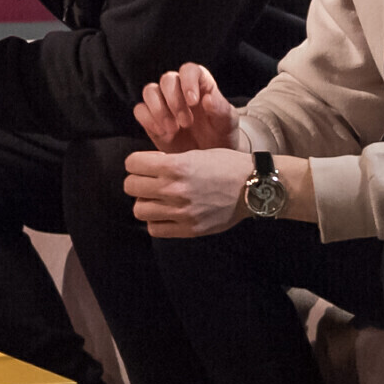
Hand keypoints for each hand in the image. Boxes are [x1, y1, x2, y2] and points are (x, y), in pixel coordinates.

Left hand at [124, 148, 250, 236]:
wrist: (254, 187)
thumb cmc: (226, 166)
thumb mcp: (195, 154)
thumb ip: (169, 162)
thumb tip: (145, 168)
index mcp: (175, 166)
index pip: (131, 164)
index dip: (136, 162)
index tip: (145, 165)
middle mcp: (174, 189)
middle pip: (130, 186)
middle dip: (138, 181)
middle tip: (150, 181)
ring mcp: (181, 211)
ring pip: (139, 209)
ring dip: (146, 202)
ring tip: (158, 198)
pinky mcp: (189, 229)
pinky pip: (155, 229)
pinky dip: (156, 221)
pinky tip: (167, 213)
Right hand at [132, 62, 240, 152]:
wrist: (209, 158)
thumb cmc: (221, 134)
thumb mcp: (227, 123)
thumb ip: (220, 109)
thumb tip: (208, 99)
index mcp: (200, 83)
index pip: (189, 70)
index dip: (188, 81)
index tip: (193, 101)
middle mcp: (179, 89)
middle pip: (167, 79)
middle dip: (174, 101)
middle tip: (187, 123)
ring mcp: (163, 102)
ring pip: (149, 91)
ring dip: (159, 110)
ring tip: (173, 129)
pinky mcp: (150, 118)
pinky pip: (140, 110)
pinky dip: (148, 120)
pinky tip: (164, 133)